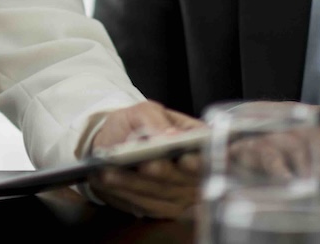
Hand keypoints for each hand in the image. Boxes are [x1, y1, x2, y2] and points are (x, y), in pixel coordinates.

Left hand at [87, 100, 203, 218]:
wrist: (115, 144)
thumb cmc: (134, 125)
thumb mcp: (142, 111)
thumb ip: (155, 120)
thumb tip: (171, 135)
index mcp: (198, 141)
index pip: (209, 152)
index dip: (200, 159)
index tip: (185, 159)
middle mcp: (197, 171)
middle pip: (186, 178)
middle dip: (164, 172)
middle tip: (148, 165)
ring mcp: (183, 193)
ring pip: (163, 192)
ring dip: (136, 183)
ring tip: (113, 172)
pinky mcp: (164, 208)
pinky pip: (148, 204)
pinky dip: (127, 193)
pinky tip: (109, 182)